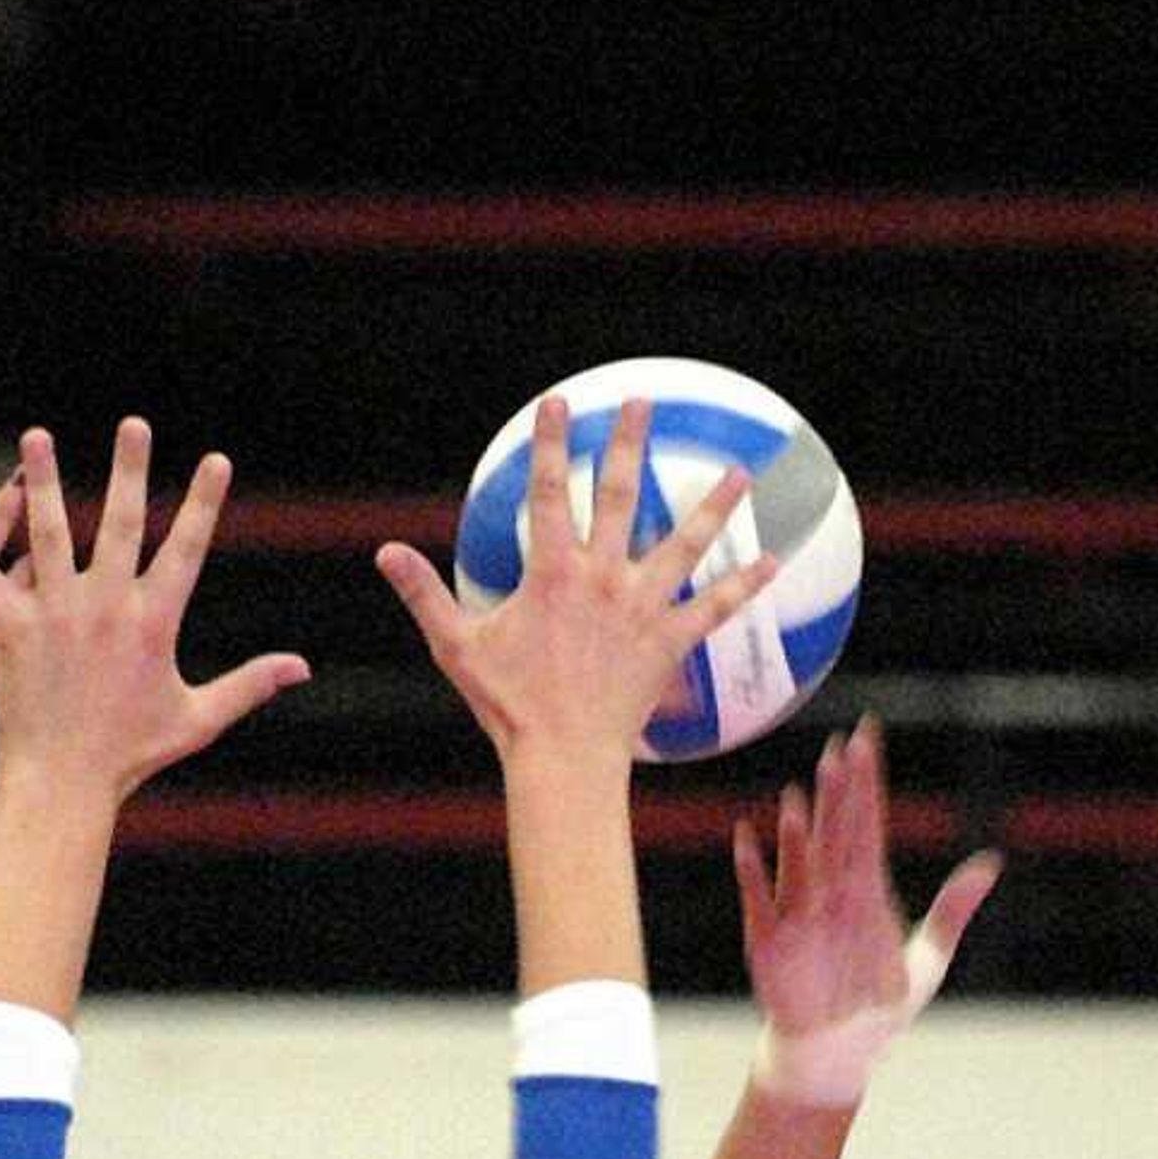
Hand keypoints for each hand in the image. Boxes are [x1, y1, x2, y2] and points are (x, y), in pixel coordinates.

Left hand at [0, 419, 308, 801]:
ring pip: (48, 533)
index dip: (203, 503)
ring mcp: (55, 614)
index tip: (216, 459)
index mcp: (153, 622)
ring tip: (38, 436)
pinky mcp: (10, 628)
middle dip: (129, 470)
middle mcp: (106, 607)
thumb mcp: (198, 718)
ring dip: (43, 481)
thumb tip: (303, 666)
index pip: (186, 548)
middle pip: (120, 523)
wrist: (63, 783)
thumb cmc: (131, 755)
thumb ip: (249, 684)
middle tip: (134, 424)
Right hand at [374, 394, 785, 771]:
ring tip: (739, 473)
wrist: (561, 755)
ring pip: (684, 543)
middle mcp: (601, 577)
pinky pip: (714, 608)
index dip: (550, 443)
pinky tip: (773, 563)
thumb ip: (424, 593)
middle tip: (642, 403)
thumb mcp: (457, 646)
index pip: (548, 491)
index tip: (556, 403)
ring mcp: (640, 607)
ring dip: (713, 506)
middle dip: (628, 443)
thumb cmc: (508, 705)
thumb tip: (384, 552)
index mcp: (551, 571)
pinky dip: (744, 585)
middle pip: (618, 494)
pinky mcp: (669, 641)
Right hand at [739, 718, 1000, 1107]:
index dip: (868, 780)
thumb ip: (953, 910)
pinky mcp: (772, 942)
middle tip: (842, 746)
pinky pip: (761, 900)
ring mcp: (801, 915)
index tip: (867, 736)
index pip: (868, 822)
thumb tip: (990, 861)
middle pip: (837, 832)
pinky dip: (754, 870)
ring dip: (803, 829)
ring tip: (806, 791)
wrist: (836, 1052)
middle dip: (840, 791)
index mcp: (868, 891)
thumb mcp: (928, 960)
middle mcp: (833, 894)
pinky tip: (748, 837)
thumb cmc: (878, 1007)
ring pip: (802, 861)